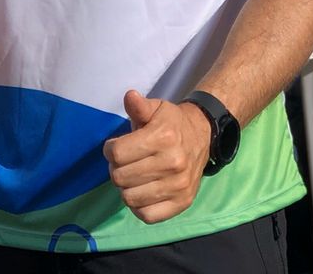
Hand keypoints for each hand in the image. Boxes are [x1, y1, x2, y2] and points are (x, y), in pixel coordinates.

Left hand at [102, 89, 211, 223]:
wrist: (202, 138)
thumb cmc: (171, 123)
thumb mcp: (156, 108)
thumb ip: (139, 106)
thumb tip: (130, 97)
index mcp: (163, 137)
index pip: (118, 154)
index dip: (110, 150)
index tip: (115, 147)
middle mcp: (173, 163)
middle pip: (121, 177)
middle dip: (116, 169)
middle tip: (124, 162)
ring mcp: (179, 186)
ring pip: (130, 198)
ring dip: (126, 188)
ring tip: (132, 176)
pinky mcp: (182, 203)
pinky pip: (147, 216)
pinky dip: (139, 206)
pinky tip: (142, 191)